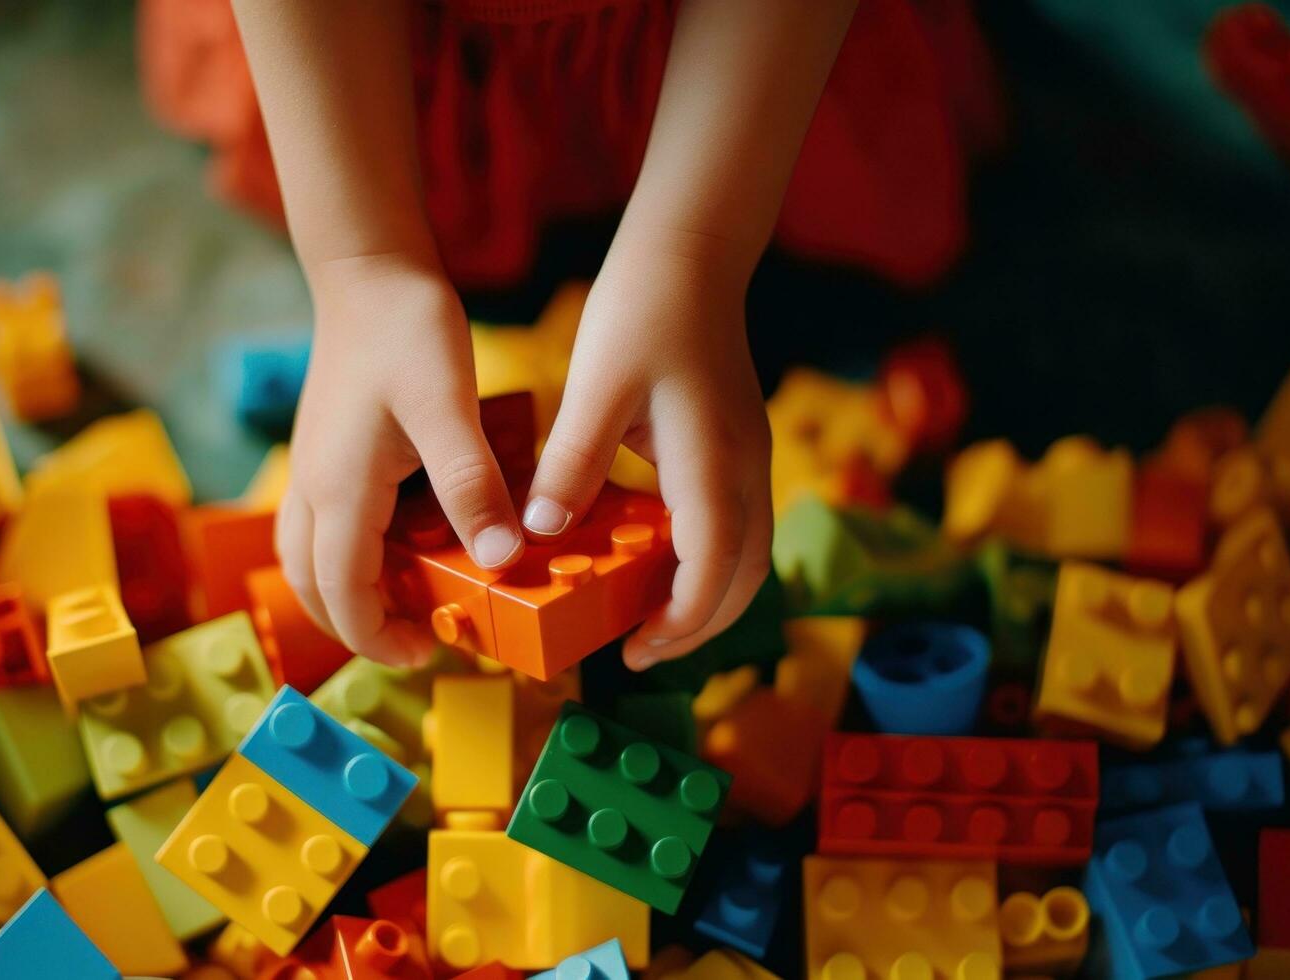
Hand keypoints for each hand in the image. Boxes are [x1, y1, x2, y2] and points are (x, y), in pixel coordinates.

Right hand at [277, 254, 525, 666]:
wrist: (368, 270)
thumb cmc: (406, 330)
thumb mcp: (449, 407)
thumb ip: (471, 484)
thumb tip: (500, 558)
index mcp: (341, 490)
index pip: (341, 595)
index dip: (379, 638)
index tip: (430, 652)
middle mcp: (314, 488)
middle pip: (313, 588)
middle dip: (359, 626)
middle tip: (422, 639)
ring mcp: (313, 469)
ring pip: (308, 559)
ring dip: (347, 595)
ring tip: (407, 603)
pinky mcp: (324, 452)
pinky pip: (320, 527)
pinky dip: (346, 557)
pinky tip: (397, 545)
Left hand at [524, 236, 772, 670]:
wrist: (691, 250)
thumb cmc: (644, 308)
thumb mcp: (596, 386)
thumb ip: (571, 463)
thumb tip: (540, 535)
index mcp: (712, 462)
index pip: (712, 571)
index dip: (679, 623)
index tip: (633, 651)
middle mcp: (744, 468)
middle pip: (743, 577)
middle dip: (696, 625)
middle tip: (637, 652)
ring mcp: (748, 456)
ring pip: (745, 553)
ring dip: (704, 595)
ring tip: (644, 618)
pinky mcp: (737, 444)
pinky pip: (733, 522)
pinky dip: (704, 558)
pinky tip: (652, 558)